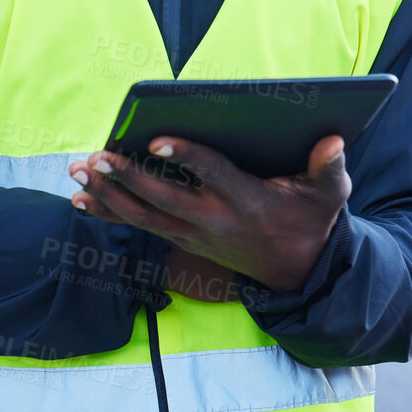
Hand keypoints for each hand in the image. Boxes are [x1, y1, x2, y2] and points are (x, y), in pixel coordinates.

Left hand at [68, 135, 349, 293]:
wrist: (300, 273)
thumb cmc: (311, 221)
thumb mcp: (330, 196)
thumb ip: (330, 168)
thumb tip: (333, 141)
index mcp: (246, 200)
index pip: (210, 174)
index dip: (185, 155)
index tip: (156, 139)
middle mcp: (214, 220)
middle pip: (162, 199)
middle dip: (127, 179)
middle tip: (97, 156)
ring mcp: (194, 234)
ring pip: (143, 217)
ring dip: (108, 195)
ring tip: (79, 171)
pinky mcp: (183, 241)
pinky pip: (139, 227)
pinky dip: (108, 213)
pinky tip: (79, 199)